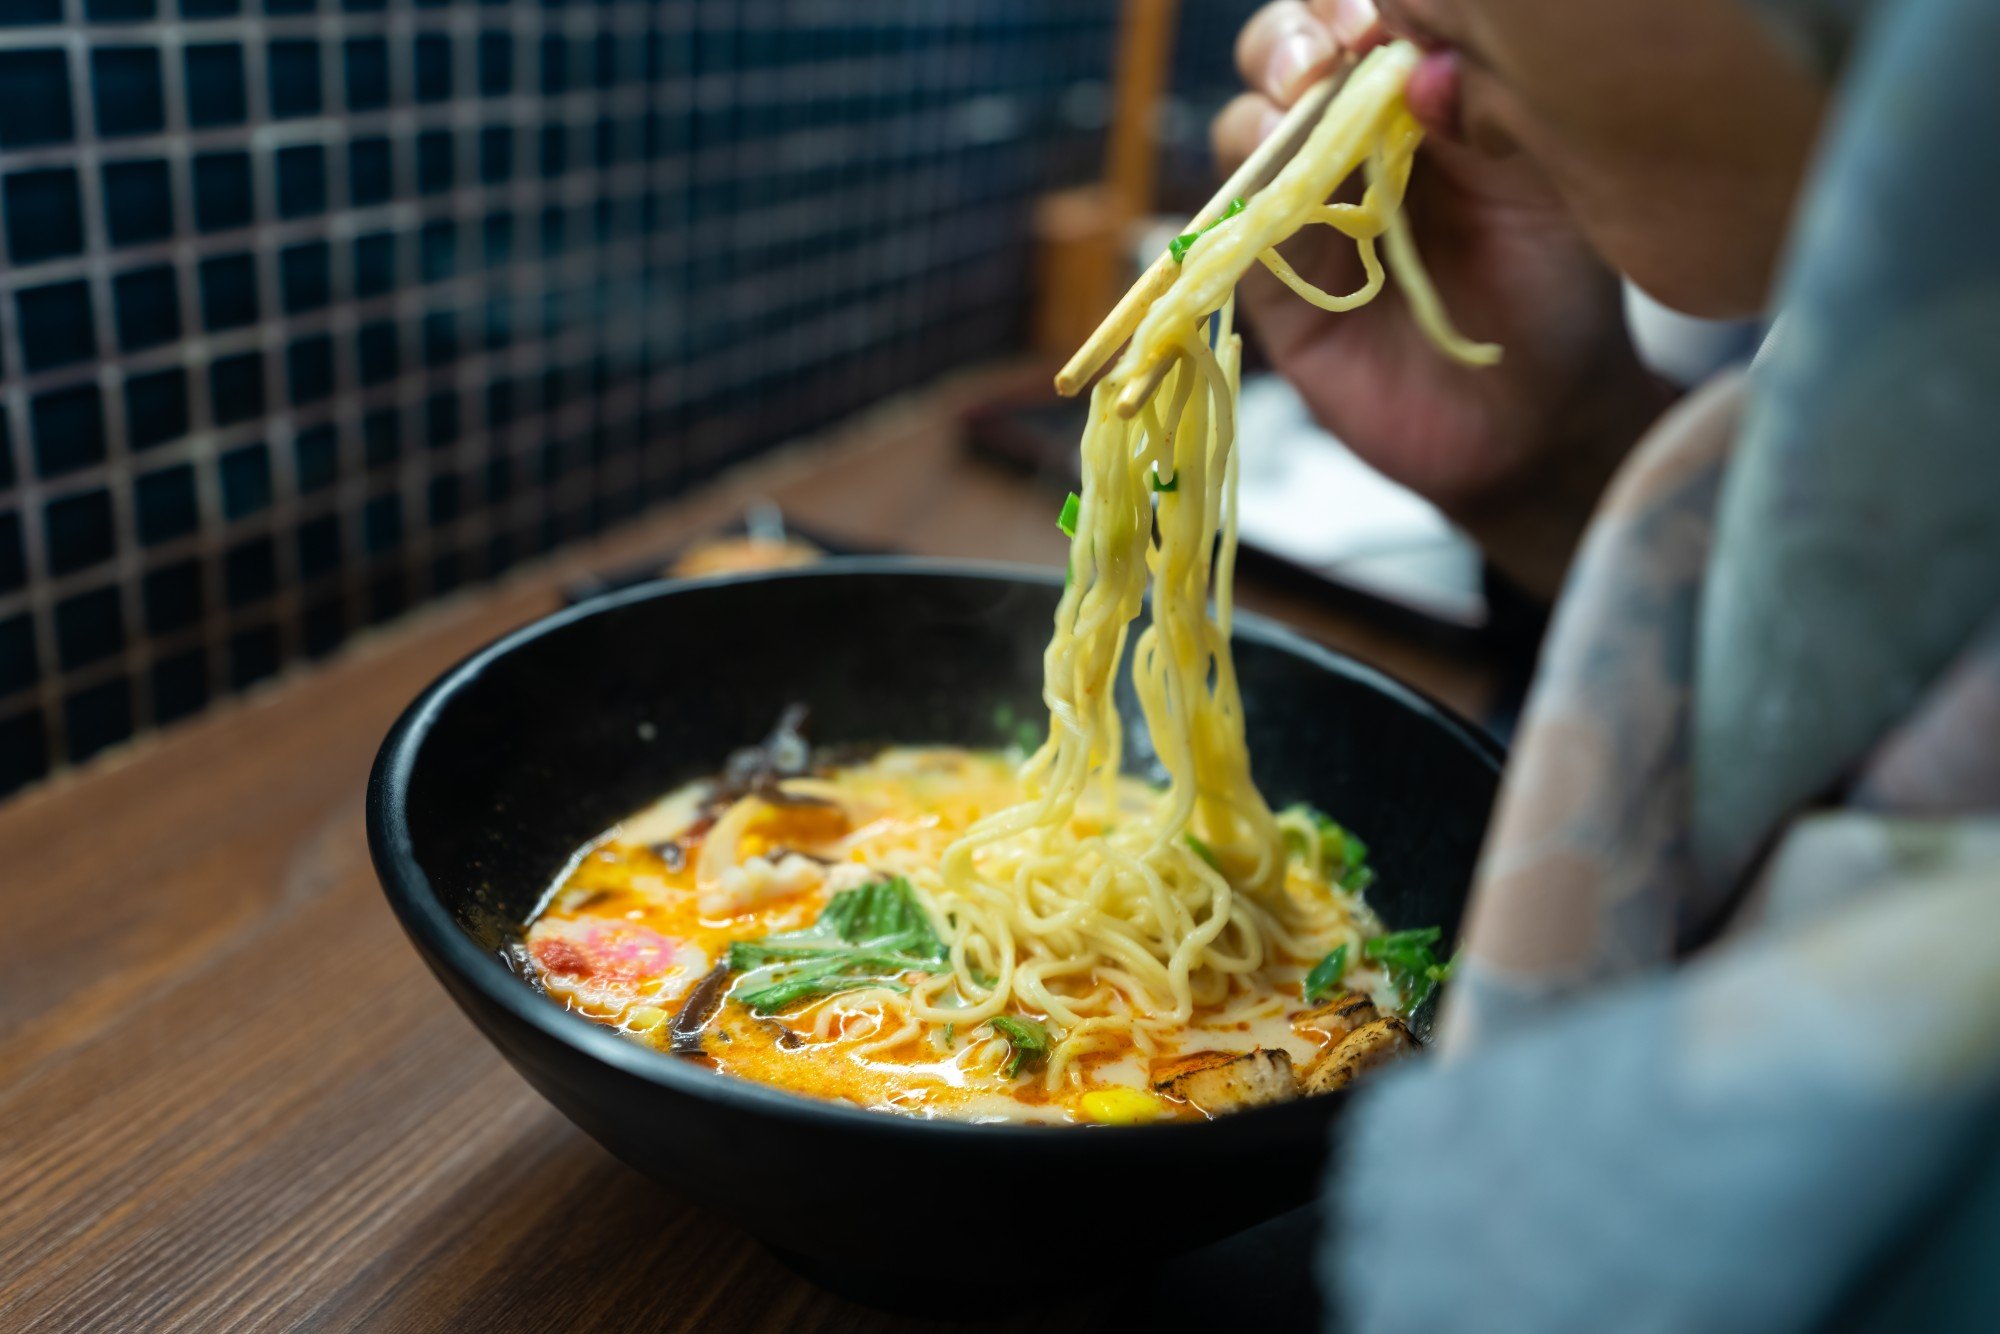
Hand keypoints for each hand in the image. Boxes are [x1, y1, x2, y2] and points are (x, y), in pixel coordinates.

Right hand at [1216, 0, 1675, 598]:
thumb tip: (1420, 55)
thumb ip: (1485, 110)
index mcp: (1416, 90)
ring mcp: (1302, 205)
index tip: (1380, 21)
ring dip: (1263, 104)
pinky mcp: (1272, 281)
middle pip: (1283, 49)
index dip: (1351, 6)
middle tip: (1331, 56)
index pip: (1358, 17)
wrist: (1536, 416)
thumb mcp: (1543, 178)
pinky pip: (1225, 226)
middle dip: (1295, 36)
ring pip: (1244, 123)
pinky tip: (1278, 191)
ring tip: (1303, 109)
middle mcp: (1348, 135)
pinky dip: (1239, 198)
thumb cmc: (1555, 285)